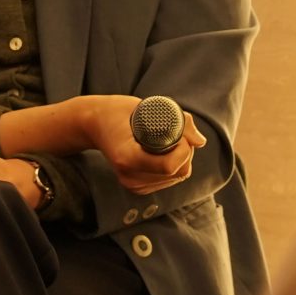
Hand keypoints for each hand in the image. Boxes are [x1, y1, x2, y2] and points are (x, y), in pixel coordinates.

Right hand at [85, 96, 205, 194]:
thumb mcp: (147, 106)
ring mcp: (132, 185)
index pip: (170, 165)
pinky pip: (170, 179)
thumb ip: (178, 121)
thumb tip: (201, 142)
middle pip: (179, 172)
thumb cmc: (119, 111)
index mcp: (127, 158)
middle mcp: (129, 177)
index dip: (184, 149)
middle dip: (186, 152)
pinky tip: (163, 151)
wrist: (94, 124)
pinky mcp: (137, 188)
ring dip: (182, 158)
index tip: (179, 131)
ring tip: (168, 140)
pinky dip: (174, 165)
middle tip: (176, 132)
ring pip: (178, 177)